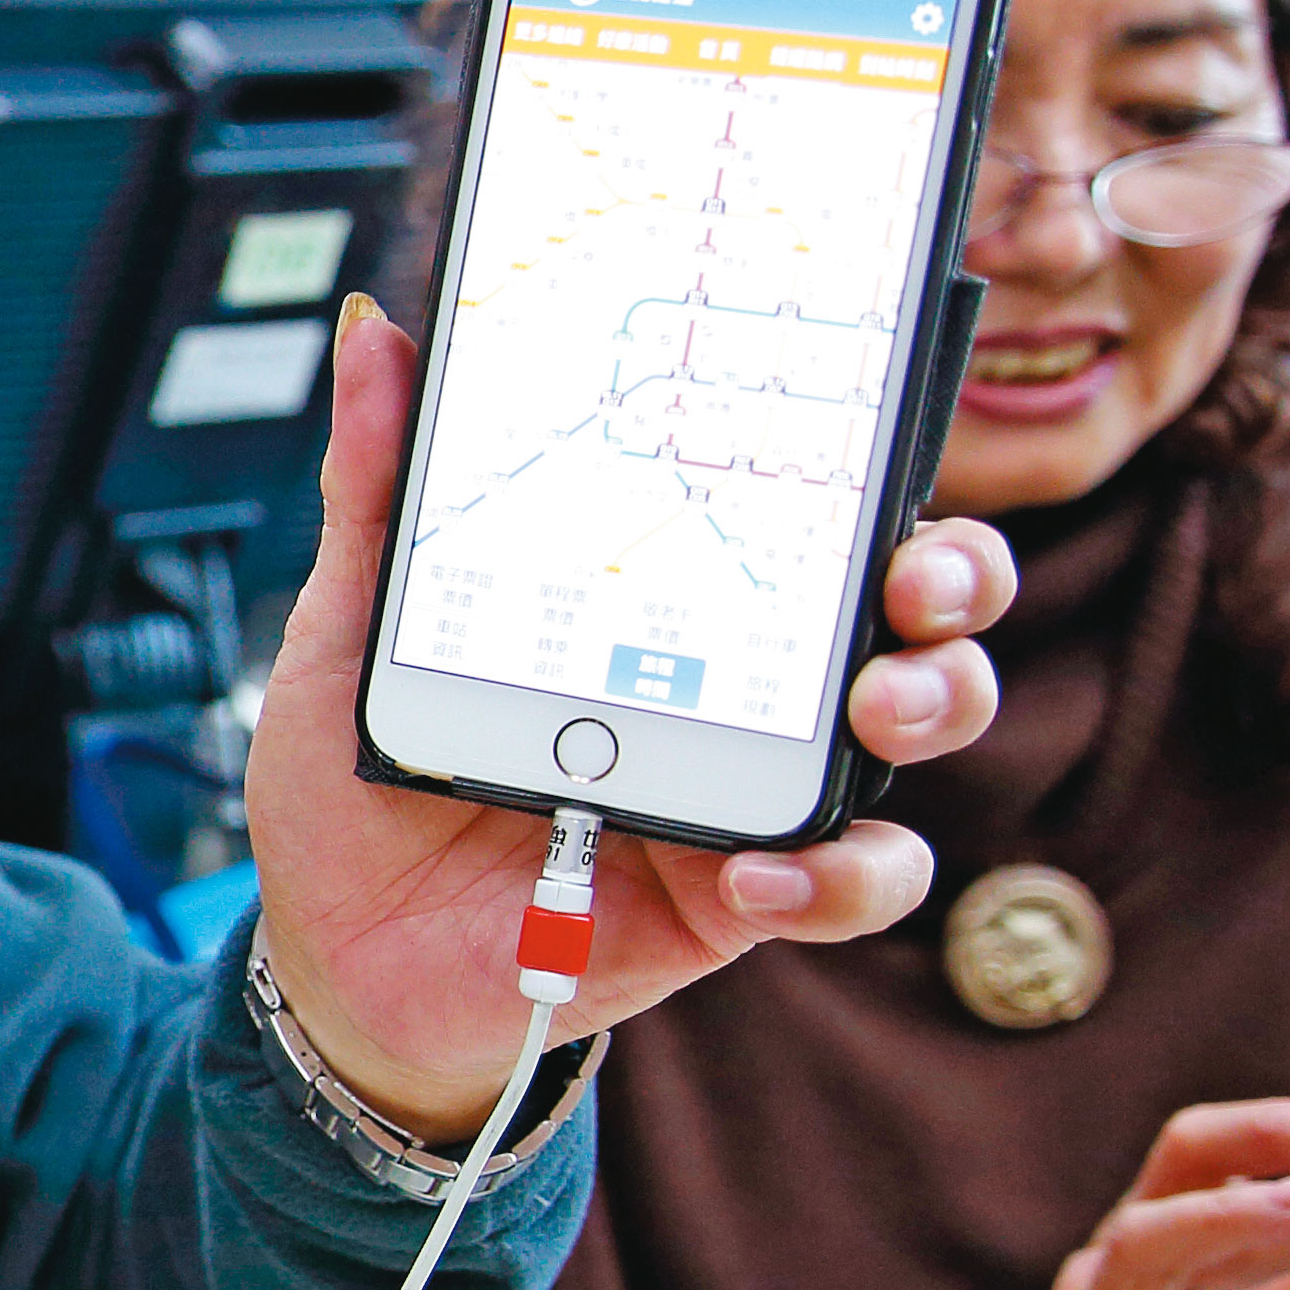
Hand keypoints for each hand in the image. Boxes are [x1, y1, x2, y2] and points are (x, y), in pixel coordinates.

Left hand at [244, 298, 1016, 1136]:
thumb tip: (376, 333)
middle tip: (915, 578)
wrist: (337, 955)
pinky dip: (834, 873)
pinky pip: (848, 882)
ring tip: (876, 706)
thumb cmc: (361, 787)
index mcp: (669, 592)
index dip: (871, 460)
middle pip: (910, 603)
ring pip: (915, 728)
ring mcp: (751, 784)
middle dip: (952, 572)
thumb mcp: (354, 630)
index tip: (871, 415)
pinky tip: (759, 871)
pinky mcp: (739, 896)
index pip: (808, 504)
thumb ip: (381, 491)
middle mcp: (741, 680)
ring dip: (933, 701)